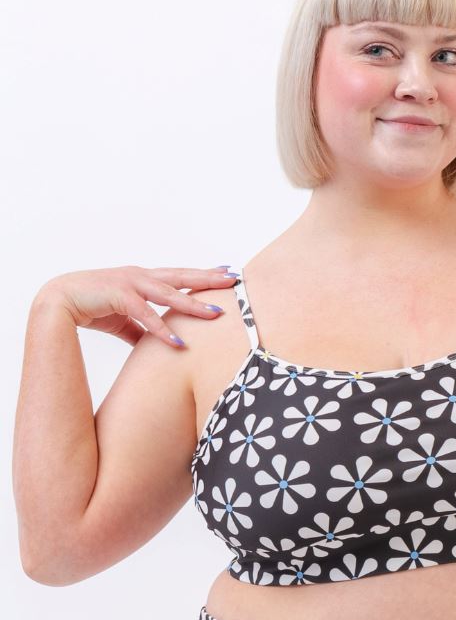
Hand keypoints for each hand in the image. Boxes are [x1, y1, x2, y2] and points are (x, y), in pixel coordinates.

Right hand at [36, 265, 238, 347]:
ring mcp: (130, 283)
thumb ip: (142, 329)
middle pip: (182, 276)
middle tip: (233, 278)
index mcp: (143, 278)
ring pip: (169, 293)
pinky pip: (146, 315)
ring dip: (193, 304)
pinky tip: (179, 342)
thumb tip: (159, 345)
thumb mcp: (124, 320)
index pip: (180, 275)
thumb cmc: (91, 307)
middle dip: (208, 278)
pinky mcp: (119, 296)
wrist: (57, 302)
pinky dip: (162, 329)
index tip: (225, 274)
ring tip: (215, 314)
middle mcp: (140, 276)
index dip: (203, 275)